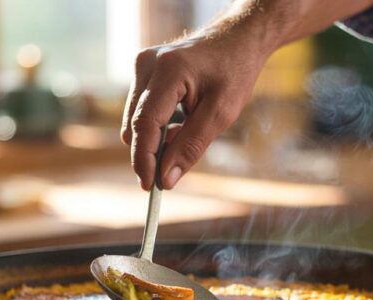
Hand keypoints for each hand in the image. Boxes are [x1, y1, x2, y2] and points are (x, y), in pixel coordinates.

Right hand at [122, 31, 269, 190]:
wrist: (238, 39)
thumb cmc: (234, 71)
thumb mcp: (221, 114)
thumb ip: (191, 146)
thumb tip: (167, 179)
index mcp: (168, 71)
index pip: (145, 124)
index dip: (145, 159)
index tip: (151, 187)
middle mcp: (147, 64)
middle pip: (134, 125)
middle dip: (149, 154)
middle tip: (169, 175)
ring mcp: (142, 66)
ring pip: (134, 120)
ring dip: (155, 139)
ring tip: (185, 136)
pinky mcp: (143, 71)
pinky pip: (140, 110)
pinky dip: (157, 126)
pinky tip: (180, 123)